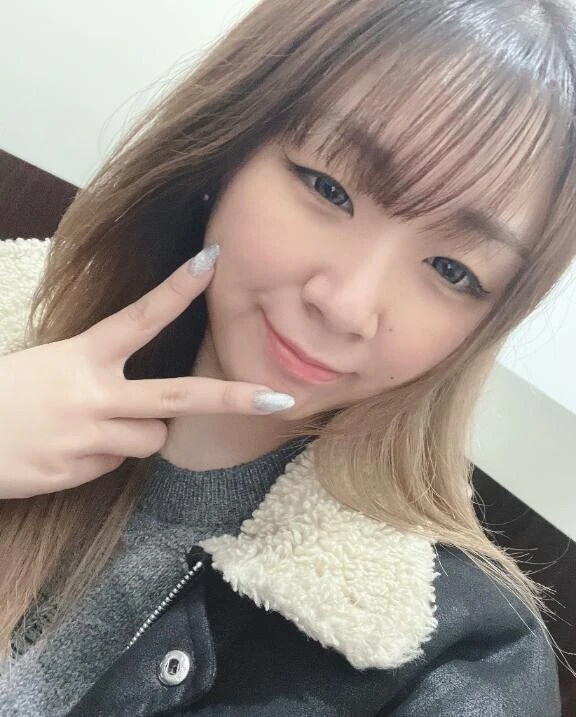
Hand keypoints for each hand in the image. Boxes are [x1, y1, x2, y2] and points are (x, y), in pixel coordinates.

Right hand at [0, 246, 292, 498]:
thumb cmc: (5, 393)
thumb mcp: (50, 365)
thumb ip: (100, 374)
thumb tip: (147, 407)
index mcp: (82, 356)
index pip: (139, 316)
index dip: (177, 289)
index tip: (212, 261)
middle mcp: (94, 395)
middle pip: (178, 397)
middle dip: (231, 398)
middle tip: (278, 400)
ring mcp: (89, 438)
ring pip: (151, 441)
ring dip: (136, 435)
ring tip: (90, 427)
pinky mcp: (78, 472)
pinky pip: (116, 465)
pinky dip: (102, 458)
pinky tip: (67, 449)